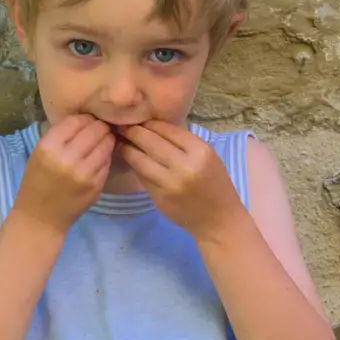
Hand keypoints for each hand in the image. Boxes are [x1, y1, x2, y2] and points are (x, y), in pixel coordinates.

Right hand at [14, 114, 115, 234]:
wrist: (41, 218)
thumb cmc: (37, 183)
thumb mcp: (39, 153)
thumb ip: (61, 136)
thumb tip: (86, 120)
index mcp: (49, 147)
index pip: (75, 121)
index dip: (84, 117)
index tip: (88, 119)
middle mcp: (67, 158)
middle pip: (94, 130)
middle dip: (100, 126)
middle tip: (101, 127)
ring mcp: (84, 173)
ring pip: (105, 145)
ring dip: (107, 139)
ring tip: (105, 138)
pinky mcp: (96, 186)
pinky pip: (107, 162)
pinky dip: (106, 156)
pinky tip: (102, 156)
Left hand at [116, 121, 243, 241]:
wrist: (218, 220)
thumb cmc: (215, 184)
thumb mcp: (207, 156)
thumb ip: (183, 142)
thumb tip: (153, 126)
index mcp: (200, 152)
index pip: (167, 129)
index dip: (149, 122)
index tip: (139, 118)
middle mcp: (184, 167)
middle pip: (150, 141)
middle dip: (133, 131)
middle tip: (122, 125)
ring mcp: (169, 185)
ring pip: (140, 160)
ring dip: (127, 148)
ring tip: (121, 141)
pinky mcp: (159, 199)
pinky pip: (142, 177)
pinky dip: (135, 166)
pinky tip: (131, 159)